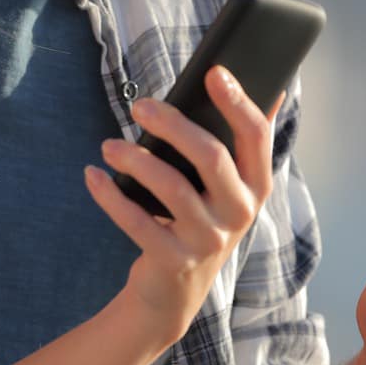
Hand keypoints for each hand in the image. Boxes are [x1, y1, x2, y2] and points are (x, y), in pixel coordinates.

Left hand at [85, 67, 276, 343]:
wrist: (176, 292)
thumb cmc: (198, 221)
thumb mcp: (226, 189)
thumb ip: (241, 145)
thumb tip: (273, 91)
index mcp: (255, 186)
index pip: (256, 136)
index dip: (237, 102)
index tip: (214, 72)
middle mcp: (239, 212)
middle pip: (211, 155)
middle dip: (172, 124)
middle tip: (138, 104)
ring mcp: (207, 239)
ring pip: (170, 186)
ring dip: (134, 159)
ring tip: (108, 146)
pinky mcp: (173, 259)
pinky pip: (136, 221)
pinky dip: (109, 195)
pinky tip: (92, 175)